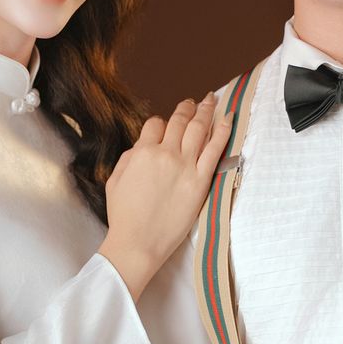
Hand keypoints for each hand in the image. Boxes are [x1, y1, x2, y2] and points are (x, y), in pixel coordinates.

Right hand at [100, 96, 231, 298]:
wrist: (138, 242)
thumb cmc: (124, 216)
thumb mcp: (115, 180)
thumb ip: (130, 158)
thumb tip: (142, 147)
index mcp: (142, 152)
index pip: (154, 124)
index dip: (160, 122)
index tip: (164, 126)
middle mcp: (165, 154)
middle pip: (179, 121)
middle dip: (187, 107)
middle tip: (193, 102)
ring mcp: (185, 166)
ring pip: (198, 129)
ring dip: (206, 111)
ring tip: (211, 100)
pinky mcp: (201, 181)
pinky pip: (215, 150)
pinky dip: (222, 132)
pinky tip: (227, 119)